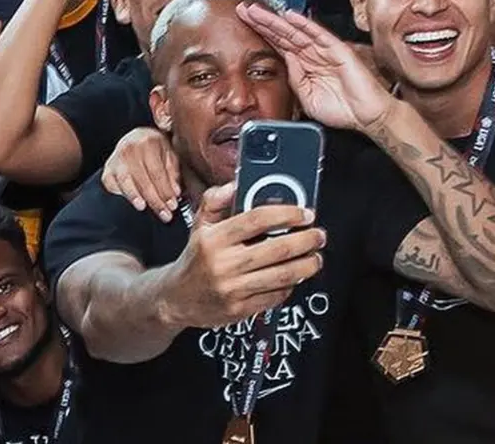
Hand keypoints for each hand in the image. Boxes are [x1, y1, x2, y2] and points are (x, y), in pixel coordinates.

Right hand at [102, 127, 179, 222]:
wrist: (136, 137)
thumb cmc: (155, 148)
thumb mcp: (169, 154)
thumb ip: (173, 173)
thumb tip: (175, 192)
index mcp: (149, 143)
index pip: (157, 173)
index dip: (165, 191)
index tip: (172, 205)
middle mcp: (130, 149)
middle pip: (142, 180)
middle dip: (155, 200)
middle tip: (164, 214)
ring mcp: (116, 159)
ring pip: (125, 182)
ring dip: (135, 197)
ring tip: (143, 207)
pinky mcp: (107, 169)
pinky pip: (111, 185)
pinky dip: (119, 194)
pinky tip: (130, 202)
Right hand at [159, 183, 324, 328]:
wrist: (176, 299)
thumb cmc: (195, 260)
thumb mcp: (199, 226)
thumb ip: (215, 202)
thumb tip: (235, 185)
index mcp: (213, 239)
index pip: (256, 219)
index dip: (286, 214)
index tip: (304, 213)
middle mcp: (222, 263)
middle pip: (277, 249)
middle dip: (306, 240)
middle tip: (318, 235)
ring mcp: (232, 288)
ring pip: (282, 275)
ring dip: (307, 266)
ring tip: (315, 258)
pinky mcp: (239, 309)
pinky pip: (275, 296)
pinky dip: (290, 285)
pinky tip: (295, 277)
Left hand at [237, 3, 395, 131]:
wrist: (366, 117)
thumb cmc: (342, 109)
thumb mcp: (307, 96)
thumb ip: (295, 79)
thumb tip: (285, 62)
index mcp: (305, 65)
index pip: (279, 44)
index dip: (262, 33)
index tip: (245, 23)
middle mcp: (313, 54)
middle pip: (283, 34)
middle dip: (263, 21)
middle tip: (244, 10)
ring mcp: (325, 50)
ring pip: (296, 31)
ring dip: (276, 20)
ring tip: (258, 11)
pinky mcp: (338, 50)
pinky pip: (319, 35)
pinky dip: (305, 24)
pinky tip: (290, 16)